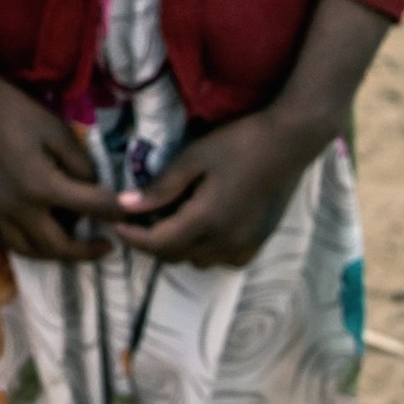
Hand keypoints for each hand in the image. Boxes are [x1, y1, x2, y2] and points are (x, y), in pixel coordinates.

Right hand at [0, 0, 121, 261]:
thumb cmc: (12, 108)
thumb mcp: (55, 129)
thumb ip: (78, 162)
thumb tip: (92, 186)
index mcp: (42, 186)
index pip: (90, 207)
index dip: (116, 212)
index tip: (130, 215)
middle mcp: (18, 207)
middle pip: (57, 245)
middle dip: (86, 252)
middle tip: (105, 247)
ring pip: (26, 249)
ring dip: (53, 254)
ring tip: (68, 247)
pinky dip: (12, 243)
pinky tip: (23, 237)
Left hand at [111, 107, 327, 266]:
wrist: (289, 143)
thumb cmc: (238, 143)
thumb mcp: (193, 158)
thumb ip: (161, 187)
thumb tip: (125, 205)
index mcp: (206, 221)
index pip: (158, 243)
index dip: (132, 237)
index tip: (115, 223)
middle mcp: (225, 242)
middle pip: (174, 256)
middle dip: (150, 241)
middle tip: (137, 217)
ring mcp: (244, 245)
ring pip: (197, 261)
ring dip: (177, 246)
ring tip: (168, 218)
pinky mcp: (258, 242)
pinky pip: (222, 259)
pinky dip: (204, 249)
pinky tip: (202, 226)